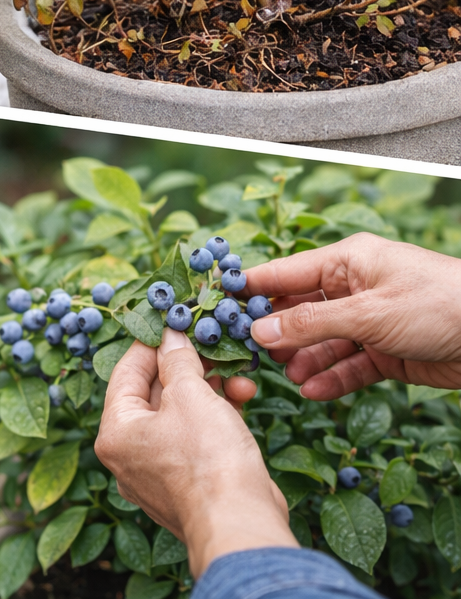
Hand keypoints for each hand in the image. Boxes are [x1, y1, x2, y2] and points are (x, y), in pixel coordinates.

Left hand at [95, 330, 294, 577]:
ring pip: (178, 416)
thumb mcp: (191, 396)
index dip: (149, 345)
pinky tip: (242, 397)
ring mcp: (156, 472)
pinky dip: (214, 417)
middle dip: (186, 368)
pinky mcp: (186, 483)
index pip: (125, 374)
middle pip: (152, 395)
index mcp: (114, 432)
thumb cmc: (208, 460)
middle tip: (209, 345)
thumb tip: (171, 336)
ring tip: (237, 374)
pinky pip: (194, 439)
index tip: (170, 324)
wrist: (240, 524)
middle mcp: (128, 454)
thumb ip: (178, 361)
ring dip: (207, 390)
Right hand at [245, 233, 460, 400]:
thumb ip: (310, 324)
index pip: (284, 273)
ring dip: (303, 359)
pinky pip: (349, 365)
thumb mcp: (368, 313)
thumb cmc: (440, 305)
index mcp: (348, 261)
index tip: (215, 306)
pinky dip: (332, 378)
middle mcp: (355, 288)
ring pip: (322, 341)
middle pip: (299, 310)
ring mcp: (371, 321)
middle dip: (275, 332)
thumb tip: (258, 331)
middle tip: (249, 353)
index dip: (249, 289)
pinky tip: (314, 390)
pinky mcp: (387, 352)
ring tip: (287, 376)